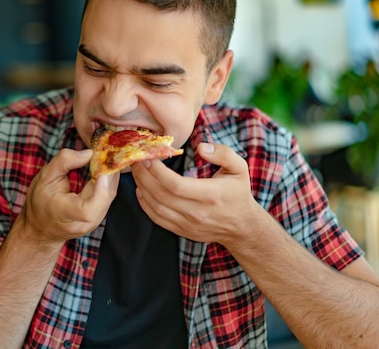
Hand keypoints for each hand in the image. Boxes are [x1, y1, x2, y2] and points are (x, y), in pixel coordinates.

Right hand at [21, 148, 119, 243]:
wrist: (40, 227)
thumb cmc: (40, 202)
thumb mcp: (45, 176)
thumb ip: (64, 161)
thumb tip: (89, 153)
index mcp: (65, 213)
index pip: (88, 209)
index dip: (100, 189)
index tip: (103, 168)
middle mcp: (82, 223)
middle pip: (104, 199)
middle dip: (108, 173)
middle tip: (107, 153)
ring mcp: (93, 223)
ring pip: (109, 197)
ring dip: (110, 176)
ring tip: (107, 158)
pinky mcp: (98, 218)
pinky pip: (108, 198)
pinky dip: (108, 182)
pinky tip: (105, 169)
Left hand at [131, 142, 262, 245]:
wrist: (242, 227)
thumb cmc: (238, 194)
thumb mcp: (239, 168)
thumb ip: (223, 154)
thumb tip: (201, 147)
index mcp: (211, 195)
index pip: (176, 184)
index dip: (157, 171)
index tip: (148, 156)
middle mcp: (197, 212)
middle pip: (161, 195)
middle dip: (144, 176)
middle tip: (136, 159)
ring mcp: (188, 224)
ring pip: (156, 207)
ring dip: (141, 188)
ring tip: (136, 171)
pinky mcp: (182, 231)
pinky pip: (157, 219)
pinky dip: (144, 205)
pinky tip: (140, 190)